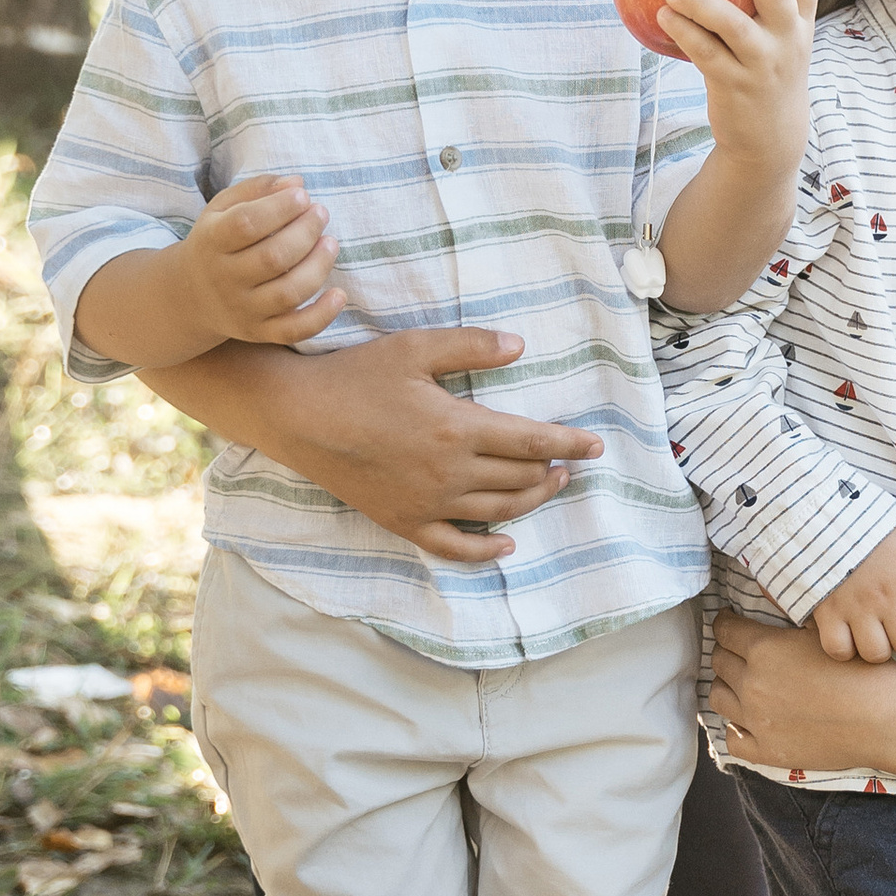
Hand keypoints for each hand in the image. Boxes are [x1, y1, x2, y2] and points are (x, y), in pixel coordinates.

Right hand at [180, 175, 342, 347]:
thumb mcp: (223, 209)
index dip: (280, 208)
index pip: (246, 224)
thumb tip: (296, 182)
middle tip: (321, 213)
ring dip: (318, 266)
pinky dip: (321, 316)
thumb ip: (257, 190)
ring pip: (287, 294)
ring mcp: (242, 309)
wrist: (190, 296)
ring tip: (331, 243)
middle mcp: (224, 278)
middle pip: (273, 258)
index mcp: (212, 241)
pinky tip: (339, 294)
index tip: (303, 195)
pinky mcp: (258, 332)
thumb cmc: (218, 241)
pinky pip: (292, 331)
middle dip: (305, 232)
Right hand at [214, 328, 603, 560]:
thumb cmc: (356, 376)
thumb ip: (471, 346)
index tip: (596, 445)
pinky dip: (485, 550)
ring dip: (533, 500)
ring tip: (550, 485)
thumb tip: (520, 345)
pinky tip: (506, 544)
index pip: (532, 441)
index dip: (569, 443)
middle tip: (571, 461)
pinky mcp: (403, 521)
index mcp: (459, 428)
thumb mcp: (415, 349)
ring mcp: (428, 503)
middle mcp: (450, 472)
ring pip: (498, 510)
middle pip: (521, 478)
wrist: (299, 416)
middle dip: (553, 469)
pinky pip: (453, 547)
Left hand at [659, 0, 818, 176]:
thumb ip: (764, 6)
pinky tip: (663, 15)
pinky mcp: (735, 86)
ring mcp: (763, 66)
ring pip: (734, 25)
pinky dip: (683, 32)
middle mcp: (789, 43)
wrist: (770, 139)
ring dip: (702, 1)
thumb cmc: (766, 75)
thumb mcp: (780, 41)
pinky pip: (705, 53)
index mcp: (802, 26)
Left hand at [707, 610, 895, 768]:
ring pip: (717, 697)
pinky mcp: (766, 750)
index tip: (728, 622)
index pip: (725, 630)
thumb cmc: (862, 670)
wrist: (883, 717)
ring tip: (739, 683)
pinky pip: (732, 739)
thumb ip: (787, 624)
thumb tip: (765, 611)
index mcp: (764, 649)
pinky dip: (735, 727)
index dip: (725, 623)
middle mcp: (752, 683)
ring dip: (726, 685)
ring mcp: (756, 720)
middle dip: (725, 651)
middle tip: (738, 650)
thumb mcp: (822, 633)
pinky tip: (748, 720)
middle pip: (718, 661)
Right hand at [809, 523, 895, 662]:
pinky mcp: (827, 613)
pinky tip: (843, 632)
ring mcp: (857, 607)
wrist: (823, 513)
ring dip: (874, 646)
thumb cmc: (869, 528)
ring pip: (876, 654)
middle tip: (892, 624)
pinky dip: (842, 647)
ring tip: (868, 631)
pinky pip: (840, 650)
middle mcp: (888, 597)